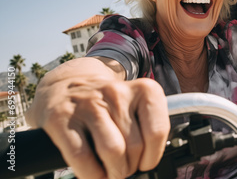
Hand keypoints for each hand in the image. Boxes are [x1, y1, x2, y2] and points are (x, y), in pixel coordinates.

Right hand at [26, 59, 169, 178]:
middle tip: (124, 167)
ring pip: (113, 152)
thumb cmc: (107, 103)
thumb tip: (148, 163)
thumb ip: (148, 129)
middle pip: (135, 146)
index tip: (145, 162)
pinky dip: (92, 174)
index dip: (152, 156)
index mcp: (143, 90)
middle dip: (131, 166)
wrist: (66, 85)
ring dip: (114, 172)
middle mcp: (116, 93)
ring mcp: (88, 104)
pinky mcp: (61, 119)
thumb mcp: (136, 106)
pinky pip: (83, 157)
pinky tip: (94, 173)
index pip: (157, 132)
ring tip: (111, 171)